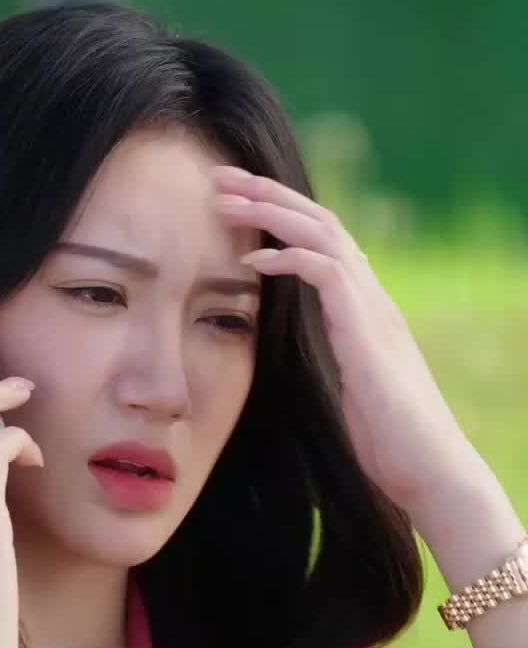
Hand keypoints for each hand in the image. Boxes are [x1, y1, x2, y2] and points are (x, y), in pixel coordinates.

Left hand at [212, 165, 477, 518]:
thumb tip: (287, 354)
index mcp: (362, 307)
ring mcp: (374, 310)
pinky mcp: (369, 332)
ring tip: (225, 200)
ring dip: (271, 213)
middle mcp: (371, 297)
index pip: (319, 240)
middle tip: (218, 177)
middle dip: (267, 194)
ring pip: (324, 234)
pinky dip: (291, 258)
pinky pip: (329, 274)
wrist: (429, 470)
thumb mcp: (342, 389)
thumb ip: (321, 359)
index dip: (276, 214)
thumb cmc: (386, 441)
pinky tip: (254, 260)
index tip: (231, 201)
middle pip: (319, 221)